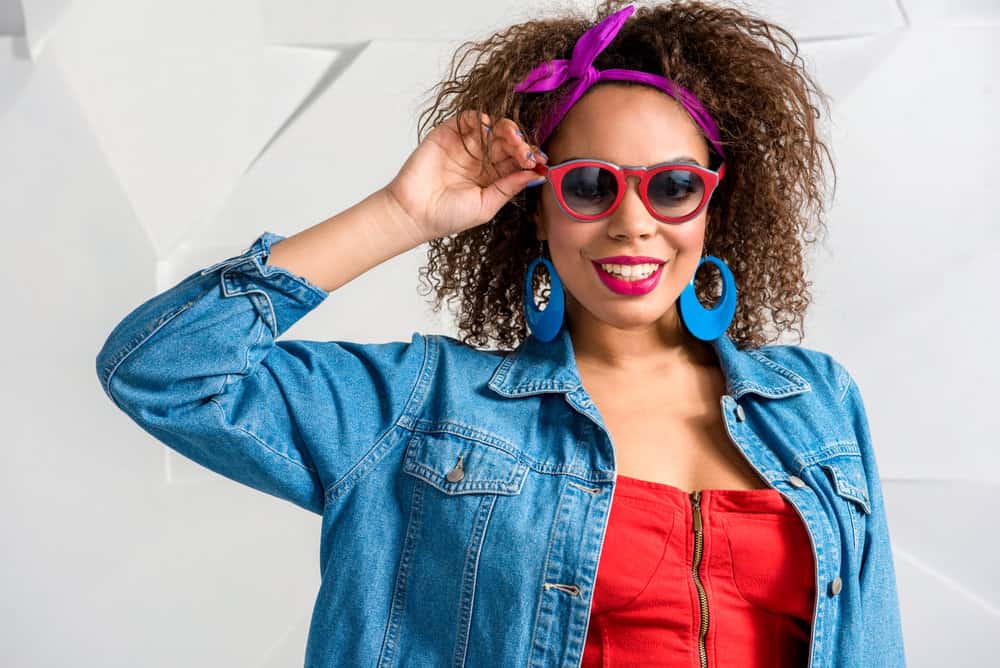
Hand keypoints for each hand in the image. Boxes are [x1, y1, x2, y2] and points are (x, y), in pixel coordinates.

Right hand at [383, 110, 547, 239]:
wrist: (415, 213)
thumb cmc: (448, 216)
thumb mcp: (487, 205)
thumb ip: (509, 187)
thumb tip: (536, 174)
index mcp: (494, 176)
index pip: (517, 160)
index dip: (530, 158)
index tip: (539, 163)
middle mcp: (482, 159)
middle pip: (509, 142)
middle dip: (522, 144)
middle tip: (527, 153)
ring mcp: (466, 145)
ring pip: (494, 128)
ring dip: (508, 130)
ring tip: (514, 141)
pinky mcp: (449, 134)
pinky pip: (470, 119)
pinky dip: (482, 120)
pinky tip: (490, 130)